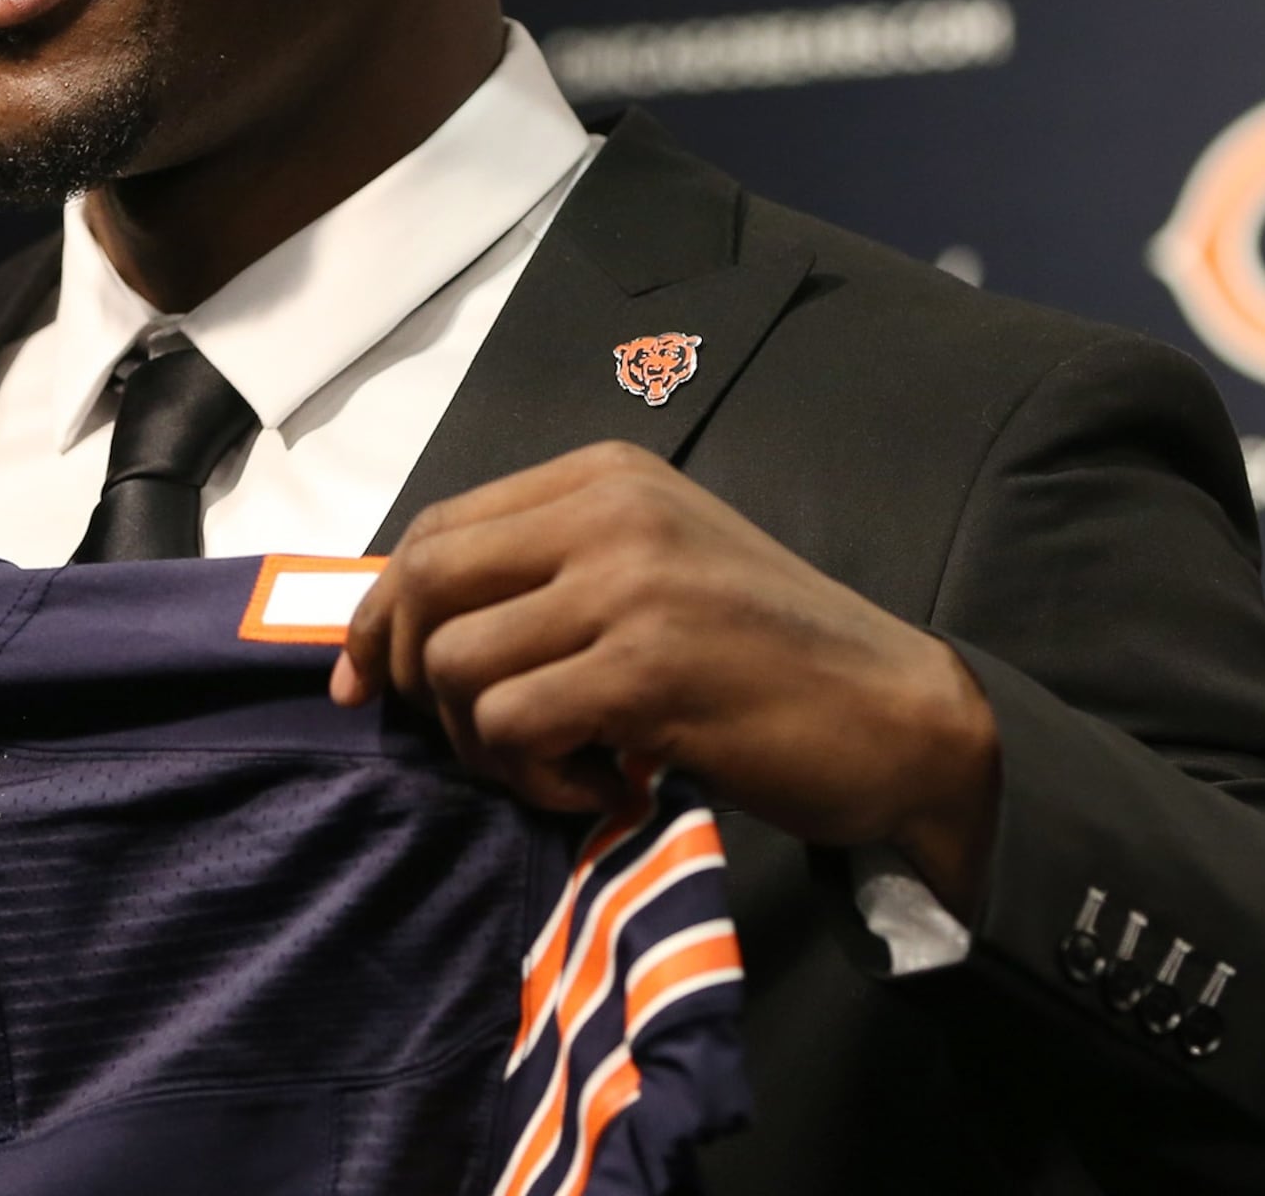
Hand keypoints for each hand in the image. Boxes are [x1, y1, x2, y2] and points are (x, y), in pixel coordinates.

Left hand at [331, 443, 999, 914]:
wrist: (898, 713)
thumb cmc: (770, 658)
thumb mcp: (655, 574)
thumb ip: (548, 577)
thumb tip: (402, 633)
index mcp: (606, 477)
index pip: (436, 529)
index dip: (378, 614)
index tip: (366, 686)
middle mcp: (611, 511)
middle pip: (423, 582)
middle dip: (406, 675)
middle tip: (460, 737)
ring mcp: (631, 584)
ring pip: (455, 664)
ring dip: (481, 743)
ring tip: (552, 767)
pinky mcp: (648, 667)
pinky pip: (511, 725)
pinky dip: (531, 779)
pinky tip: (594, 789)